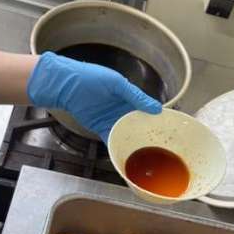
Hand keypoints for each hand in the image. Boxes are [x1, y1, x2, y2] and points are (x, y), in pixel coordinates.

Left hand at [27, 51, 161, 142]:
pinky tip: (127, 155)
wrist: (66, 86)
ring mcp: (112, 120)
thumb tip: (156, 108)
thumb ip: (135, 96)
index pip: (147, 109)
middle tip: (160, 147)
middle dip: (147, 134)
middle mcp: (122, 110)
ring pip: (127, 134)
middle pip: (139, 125)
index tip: (168, 129)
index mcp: (129, 97)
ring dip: (134, 143)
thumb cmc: (90, 77)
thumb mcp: (117, 84)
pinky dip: (118, 147)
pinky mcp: (101, 128)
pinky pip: (112, 139)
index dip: (157, 119)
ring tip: (147, 155)